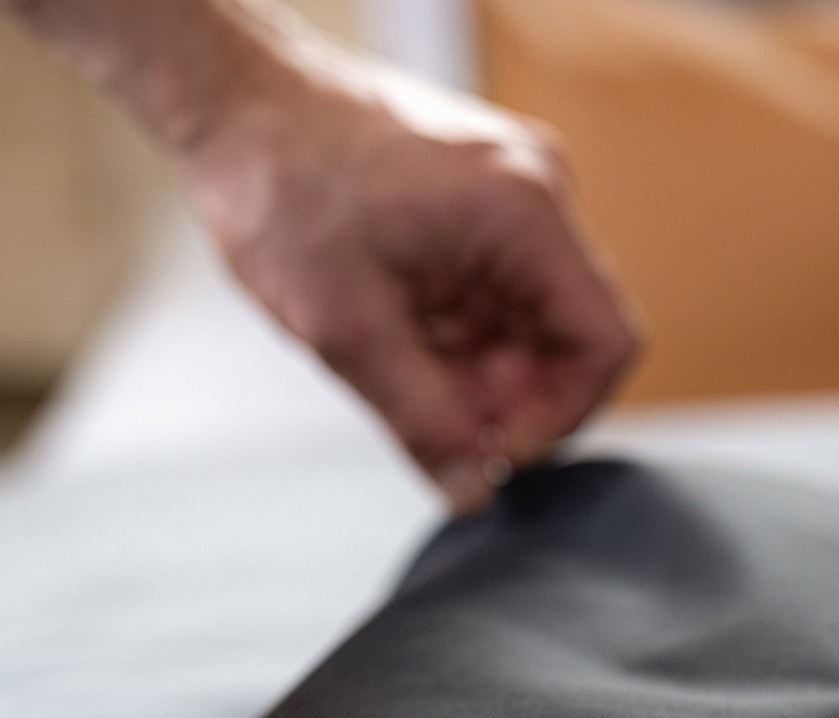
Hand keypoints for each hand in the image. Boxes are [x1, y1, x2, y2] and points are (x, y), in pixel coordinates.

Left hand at [170, 17, 641, 511]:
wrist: (234, 105)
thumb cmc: (280, 182)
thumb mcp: (347, 328)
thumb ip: (421, 421)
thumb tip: (471, 490)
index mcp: (524, 215)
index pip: (604, 344)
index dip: (560, 418)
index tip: (496, 452)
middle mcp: (535, 197)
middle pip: (566, 342)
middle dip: (505, 399)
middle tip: (434, 420)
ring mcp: (509, 200)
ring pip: (526, 329)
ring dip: (472, 371)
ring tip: (395, 358)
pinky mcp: (479, 210)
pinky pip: (494, 302)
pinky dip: (454, 340)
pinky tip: (396, 330)